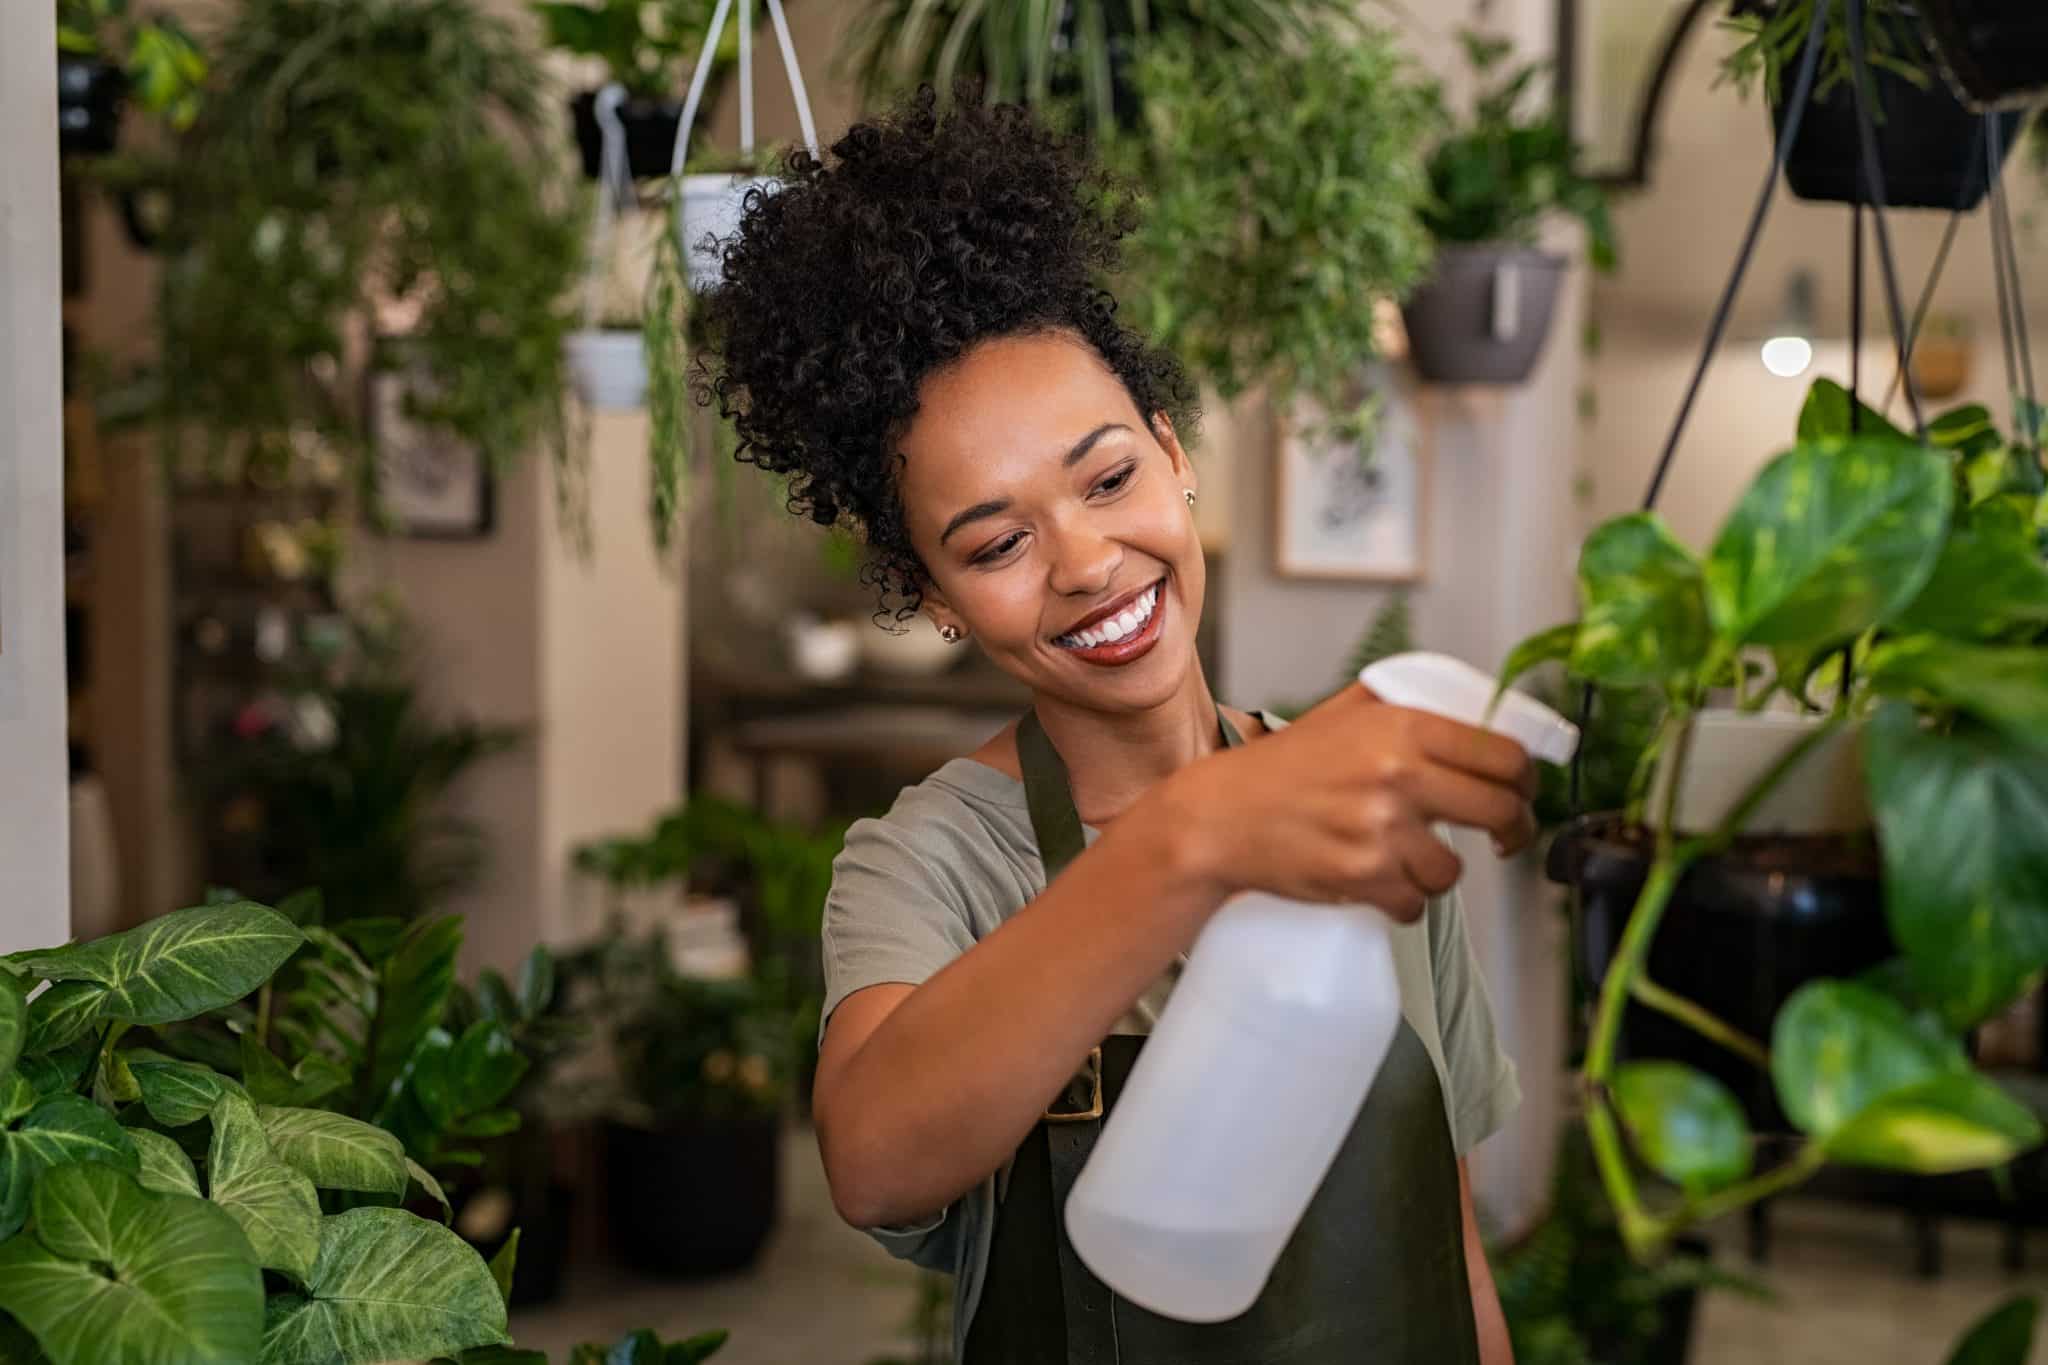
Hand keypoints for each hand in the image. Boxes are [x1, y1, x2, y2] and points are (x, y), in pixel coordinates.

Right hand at [1158, 684, 1538, 921]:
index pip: (1503, 755)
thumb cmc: (1279, 769)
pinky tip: (1378, 882)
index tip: (1522, 791)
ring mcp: (1381, 830)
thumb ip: (1401, 703)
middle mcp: (1397, 775)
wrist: (1218, 819)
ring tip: (1406, 857)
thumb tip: (1471, 709)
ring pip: (1454, 870)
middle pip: (1501, 811)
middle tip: (1505, 837)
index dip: (1526, 779)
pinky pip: (1416, 904)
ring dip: (1439, 871)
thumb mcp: (1340, 715)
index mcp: (1402, 727)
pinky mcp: (1363, 877)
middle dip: (1513, 830)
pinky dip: (1403, 901)